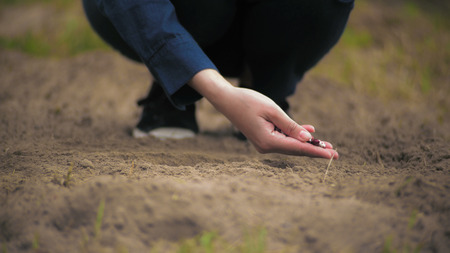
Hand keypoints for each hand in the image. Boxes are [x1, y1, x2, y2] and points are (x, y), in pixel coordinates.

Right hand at [189, 69, 337, 158]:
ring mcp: (264, 144)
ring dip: (307, 143)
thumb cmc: (248, 101)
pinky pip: (283, 139)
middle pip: (296, 150)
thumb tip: (308, 139)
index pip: (298, 148)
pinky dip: (295, 136)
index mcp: (268, 141)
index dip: (316, 151)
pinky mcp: (263, 138)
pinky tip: (309, 132)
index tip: (332, 155)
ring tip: (326, 144)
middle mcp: (266, 147)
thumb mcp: (273, 110)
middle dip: (315, 150)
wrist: (227, 100)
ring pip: (291, 145)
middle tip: (335, 153)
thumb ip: (291, 126)